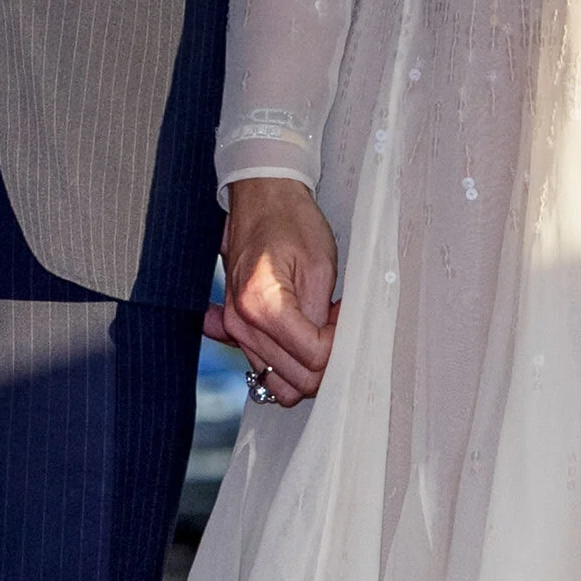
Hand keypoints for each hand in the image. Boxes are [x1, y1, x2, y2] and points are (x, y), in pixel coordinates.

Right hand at [209, 177, 339, 403]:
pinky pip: (263, 368)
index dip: (340, 344)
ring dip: (307, 366)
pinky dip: (287, 363)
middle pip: (296, 380)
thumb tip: (333, 351)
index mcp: (263, 305)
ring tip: (320, 328)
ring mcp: (236, 329)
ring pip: (278, 383)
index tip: (345, 318)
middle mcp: (243, 323)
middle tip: (337, 323)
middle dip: (326, 360)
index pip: (313, 357)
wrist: (261, 198)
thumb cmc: (291, 221)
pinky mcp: (236, 328)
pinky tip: (300, 335)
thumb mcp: (320, 266)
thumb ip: (323, 316)